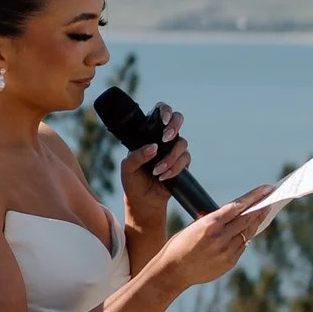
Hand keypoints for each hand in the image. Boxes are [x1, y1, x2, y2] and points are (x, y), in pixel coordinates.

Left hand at [121, 104, 191, 233]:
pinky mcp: (182, 164)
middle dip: (174, 127)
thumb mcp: (128, 167)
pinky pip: (185, 160)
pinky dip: (174, 168)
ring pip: (182, 144)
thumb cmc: (133, 181)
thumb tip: (153, 147)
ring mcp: (174, 150)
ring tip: (157, 171)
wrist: (143, 201)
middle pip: (178, 120)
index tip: (163, 121)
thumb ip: (137, 155)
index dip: (165, 111)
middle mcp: (163, 139)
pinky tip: (163, 176)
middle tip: (165, 138)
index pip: (160, 112)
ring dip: (170, 158)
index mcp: (148, 134)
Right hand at [153, 184, 271, 289]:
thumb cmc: (180, 245)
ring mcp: (226, 251)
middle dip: (261, 207)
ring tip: (264, 212)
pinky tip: (249, 231)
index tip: (267, 189)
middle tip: (271, 198)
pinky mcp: (229, 262)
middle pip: (248, 219)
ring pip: (248, 233)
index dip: (255, 196)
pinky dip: (245, 237)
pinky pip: (242, 246)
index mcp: (210, 223)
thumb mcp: (194, 226)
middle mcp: (220, 237)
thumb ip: (214, 220)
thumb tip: (235, 214)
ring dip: (256, 222)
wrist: (173, 271)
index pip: (238, 206)